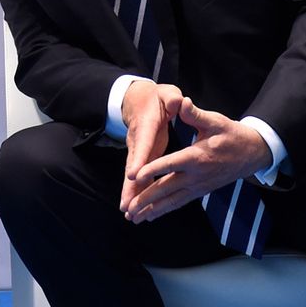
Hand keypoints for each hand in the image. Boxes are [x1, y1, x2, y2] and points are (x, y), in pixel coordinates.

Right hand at [119, 81, 184, 216]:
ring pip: (132, 175)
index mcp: (147, 126)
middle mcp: (138, 141)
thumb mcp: (167, 93)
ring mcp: (137, 150)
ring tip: (128, 213)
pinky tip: (135, 206)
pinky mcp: (140, 157)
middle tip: (126, 205)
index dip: (138, 160)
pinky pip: (137, 177)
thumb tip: (179, 102)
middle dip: (129, 186)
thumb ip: (173, 98)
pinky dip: (135, 191)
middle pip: (132, 166)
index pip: (143, 144)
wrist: (139, 99)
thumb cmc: (158, 97)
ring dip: (130, 194)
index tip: (134, 175)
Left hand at [124, 97, 272, 223]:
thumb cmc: (232, 134)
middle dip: (146, 199)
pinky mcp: (200, 191)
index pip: (171, 164)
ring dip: (152, 210)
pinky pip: (179, 202)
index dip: (153, 170)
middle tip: (128, 208)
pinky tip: (150, 216)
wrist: (253, 153)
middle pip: (167, 188)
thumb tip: (182, 101)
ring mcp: (198, 186)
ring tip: (133, 218)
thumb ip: (195, 114)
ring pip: (171, 200)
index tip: (135, 177)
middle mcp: (196, 175)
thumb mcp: (216, 121)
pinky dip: (164, 209)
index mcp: (197, 156)